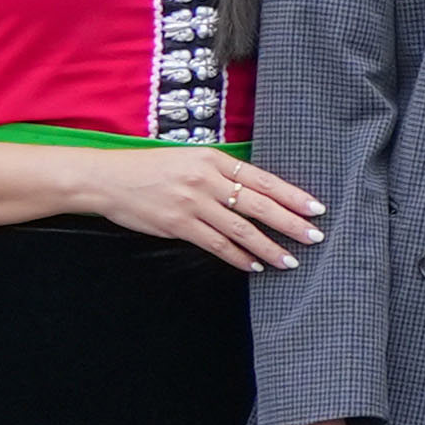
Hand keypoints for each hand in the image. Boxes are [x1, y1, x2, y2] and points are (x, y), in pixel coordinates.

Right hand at [80, 142, 326, 269]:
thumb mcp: (190, 159)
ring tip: (289, 260)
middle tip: (314, 236)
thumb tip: (256, 192)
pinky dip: (237, 257)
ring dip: (268, 247)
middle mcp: (207, 180)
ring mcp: (193, 203)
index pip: (263, 179)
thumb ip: (221, 173)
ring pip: (240, 229)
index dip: (292, 195)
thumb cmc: (151, 168)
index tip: (315, 208)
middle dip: (290, 223)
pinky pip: (216, 244)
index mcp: (214, 160)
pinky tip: (254, 265)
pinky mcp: (178, 225)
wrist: (108, 179)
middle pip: (259, 204)